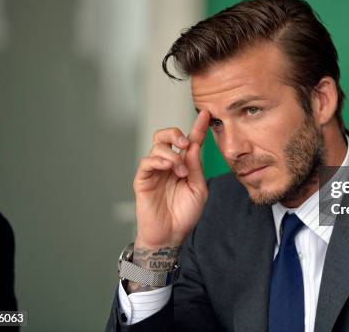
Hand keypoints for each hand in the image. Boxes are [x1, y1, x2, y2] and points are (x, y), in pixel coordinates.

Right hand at [133, 110, 209, 249]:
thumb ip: (196, 167)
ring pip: (157, 146)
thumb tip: (193, 145)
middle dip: (175, 133)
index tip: (205, 113)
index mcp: (184, 165)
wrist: (171, 235)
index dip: (197, 127)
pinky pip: (147, 161)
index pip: (190, 142)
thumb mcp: (198, 189)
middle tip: (185, 142)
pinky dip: (158, 160)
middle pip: (166, 136)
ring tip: (179, 170)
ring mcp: (155, 171)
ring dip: (171, 154)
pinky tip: (168, 168)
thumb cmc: (185, 214)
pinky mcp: (143, 179)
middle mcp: (168, 164)